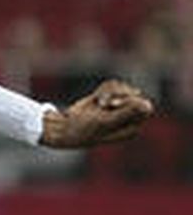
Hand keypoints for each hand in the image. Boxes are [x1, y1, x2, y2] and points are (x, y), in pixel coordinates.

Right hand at [40, 79, 154, 147]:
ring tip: (98, 102)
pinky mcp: (111, 98)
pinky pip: (114, 84)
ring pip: (124, 87)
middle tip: (102, 104)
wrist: (65, 128)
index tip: (113, 105)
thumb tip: (148, 106)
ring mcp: (120, 107)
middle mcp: (129, 117)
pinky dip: (104, 89)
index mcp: (132, 127)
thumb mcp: (105, 122)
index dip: (130, 101)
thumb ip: (126, 113)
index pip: (144, 107)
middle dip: (118, 95)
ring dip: (109, 91)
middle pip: (135, 94)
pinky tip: (95, 99)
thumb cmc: (84, 130)